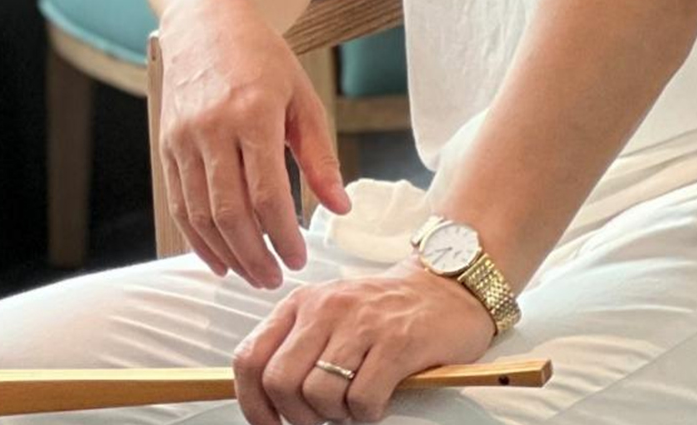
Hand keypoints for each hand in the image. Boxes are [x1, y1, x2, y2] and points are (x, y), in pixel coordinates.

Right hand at [157, 0, 350, 287]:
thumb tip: (339, 205)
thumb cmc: (260, 56)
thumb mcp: (302, 96)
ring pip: (201, 214)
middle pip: (230, 212)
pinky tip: (218, 256)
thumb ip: (320, 155)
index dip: (284, 234)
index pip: (267, 192)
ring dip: (227, 253)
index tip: (299, 256)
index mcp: (253, 113)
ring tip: (251, 273)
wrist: (206, 20)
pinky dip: (197, 238)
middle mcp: (213, 128)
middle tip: (275, 278)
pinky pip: (180, 204)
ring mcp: (185, 138)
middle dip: (255, 255)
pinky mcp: (167, 145)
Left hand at [233, 260, 495, 424]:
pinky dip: (368, 413)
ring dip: (337, 415)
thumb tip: (264, 402)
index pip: (251, 358)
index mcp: (302, 304)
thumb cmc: (385, 311)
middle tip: (322, 416)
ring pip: (318, 395)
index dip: (253, 404)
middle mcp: (326, 308)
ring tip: (357, 399)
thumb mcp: (330, 318)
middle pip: (280, 382)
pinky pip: (362, 401)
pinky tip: (381, 396)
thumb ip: (296, 350)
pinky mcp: (396, 341)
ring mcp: (361, 323)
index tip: (269, 423)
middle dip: (298, 416)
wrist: (446, 286)